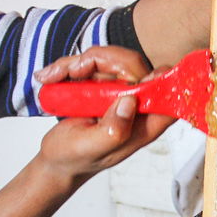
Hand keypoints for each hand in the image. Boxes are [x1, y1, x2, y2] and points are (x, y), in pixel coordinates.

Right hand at [34, 47, 173, 181]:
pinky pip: (90, 62)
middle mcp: (135, 104)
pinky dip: (68, 66)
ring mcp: (117, 92)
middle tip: (74, 71)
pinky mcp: (101, 84)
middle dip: (101, 60)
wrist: (56, 159)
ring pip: (109, 58)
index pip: (167, 94)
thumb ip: (114, 130)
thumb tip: (131, 101)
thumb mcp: (93, 148)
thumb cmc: (76, 159)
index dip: (157, 78)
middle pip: (133, 64)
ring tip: (53, 78)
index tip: (129, 75)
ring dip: (78, 63)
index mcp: (144, 124)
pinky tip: (50, 78)